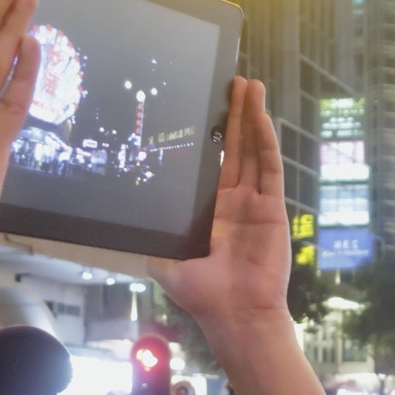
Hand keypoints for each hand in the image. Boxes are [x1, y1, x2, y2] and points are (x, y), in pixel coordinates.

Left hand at [151, 78, 291, 334]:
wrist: (234, 314)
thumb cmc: (201, 293)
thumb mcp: (164, 256)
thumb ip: (152, 231)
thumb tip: (121, 210)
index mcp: (212, 209)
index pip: (213, 161)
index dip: (212, 133)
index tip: (207, 104)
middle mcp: (235, 201)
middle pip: (235, 147)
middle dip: (235, 114)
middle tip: (233, 81)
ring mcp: (256, 202)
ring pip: (254, 150)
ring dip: (253, 117)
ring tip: (251, 85)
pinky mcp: (273, 208)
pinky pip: (270, 168)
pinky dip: (266, 141)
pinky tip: (261, 117)